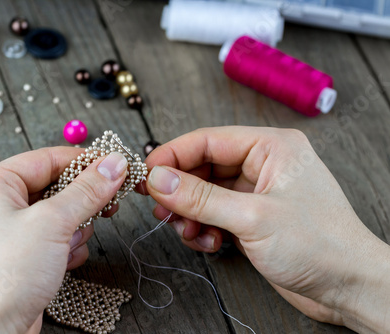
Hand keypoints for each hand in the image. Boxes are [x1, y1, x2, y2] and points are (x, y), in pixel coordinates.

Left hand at [0, 148, 127, 333]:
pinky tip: (64, 261)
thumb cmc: (4, 277)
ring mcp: (11, 231)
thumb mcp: (52, 222)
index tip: (116, 164)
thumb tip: (114, 164)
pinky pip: (56, 237)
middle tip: (109, 202)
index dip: (84, 161)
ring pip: (60, 213)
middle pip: (56, 186)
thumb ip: (87, 190)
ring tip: (69, 243)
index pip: (47, 158)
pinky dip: (68, 247)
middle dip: (81, 200)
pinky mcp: (23, 255)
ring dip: (74, 228)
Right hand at [142, 126, 389, 332]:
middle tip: (161, 210)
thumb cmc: (318, 245)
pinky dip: (203, 229)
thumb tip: (158, 179)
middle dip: (180, 191)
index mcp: (271, 147)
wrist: (348, 287)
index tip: (145, 175)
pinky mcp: (251, 217)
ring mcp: (255, 192)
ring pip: (204, 194)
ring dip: (190, 214)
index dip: (172, 156)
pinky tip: (208, 244)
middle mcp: (262, 165)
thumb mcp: (252, 217)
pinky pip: (213, 215)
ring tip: (188, 233)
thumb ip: (200, 198)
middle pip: (202, 168)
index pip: (207, 140)